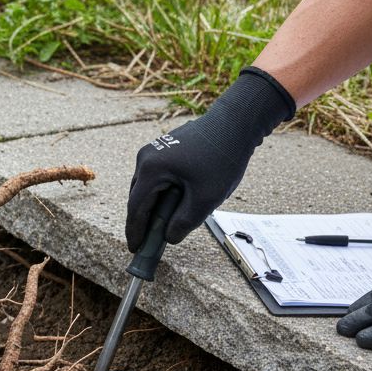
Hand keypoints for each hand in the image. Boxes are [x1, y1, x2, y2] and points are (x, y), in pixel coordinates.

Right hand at [126, 67, 294, 250]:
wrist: (236, 122)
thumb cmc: (222, 156)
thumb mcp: (205, 198)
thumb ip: (184, 223)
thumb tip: (169, 237)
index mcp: (151, 170)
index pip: (136, 208)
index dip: (135, 232)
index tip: (135, 249)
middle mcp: (146, 158)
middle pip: (138, 197)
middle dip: (143, 220)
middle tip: (150, 242)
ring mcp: (154, 150)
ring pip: (147, 187)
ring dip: (153, 206)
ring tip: (164, 224)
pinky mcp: (164, 148)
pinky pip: (156, 176)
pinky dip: (161, 193)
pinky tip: (175, 202)